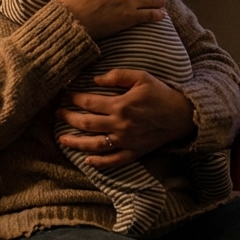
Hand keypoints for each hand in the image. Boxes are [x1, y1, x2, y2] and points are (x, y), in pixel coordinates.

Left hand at [56, 68, 196, 168]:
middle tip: (57, 114)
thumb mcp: (142, 77)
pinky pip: (114, 161)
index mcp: (121, 105)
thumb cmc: (161, 93)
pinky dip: (100, 163)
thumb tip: (96, 79)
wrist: (182, 115)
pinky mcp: (134, 152)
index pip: (89, 102)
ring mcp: (126, 141)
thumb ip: (118, 76)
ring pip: (94, 145)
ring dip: (75, 143)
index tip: (64, 94)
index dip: (73, 98)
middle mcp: (120, 125)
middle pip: (86, 124)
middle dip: (68, 118)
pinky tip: (87, 161)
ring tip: (61, 139)